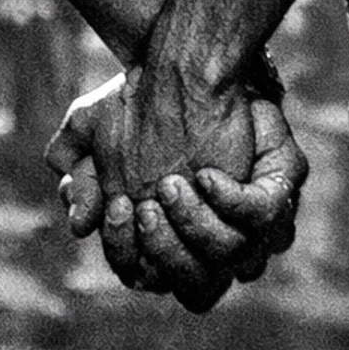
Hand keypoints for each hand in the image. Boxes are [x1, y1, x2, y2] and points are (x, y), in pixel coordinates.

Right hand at [45, 76, 306, 310]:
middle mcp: (202, 240)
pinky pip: (259, 218)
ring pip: (226, 258)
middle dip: (162, 247)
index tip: (120, 204)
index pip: (140, 274)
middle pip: (185, 283)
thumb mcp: (92, 130)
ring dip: (195, 227)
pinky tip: (206, 173)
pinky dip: (232, 201)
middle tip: (143, 203)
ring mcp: (239, 221)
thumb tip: (80, 223)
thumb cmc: (136, 102)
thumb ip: (79, 177)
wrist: (183, 66)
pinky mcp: (268, 194)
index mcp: (157, 237)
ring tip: (171, 184)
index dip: (126, 249)